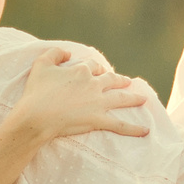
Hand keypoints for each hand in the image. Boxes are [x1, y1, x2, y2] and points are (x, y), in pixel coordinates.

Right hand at [14, 48, 149, 140]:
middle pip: (111, 80)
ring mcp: (98, 103)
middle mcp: (93, 85)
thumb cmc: (37, 91)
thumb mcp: (41, 64)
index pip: (93, 67)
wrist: (37, 116)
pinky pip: (120, 125)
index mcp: (81, 71)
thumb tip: (67, 52)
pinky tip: (146, 130)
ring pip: (121, 99)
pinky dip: (134, 129)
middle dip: (119, 80)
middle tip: (126, 82)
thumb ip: (55, 53)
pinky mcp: (98, 120)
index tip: (96, 71)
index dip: (95, 68)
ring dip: (133, 98)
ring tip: (143, 99)